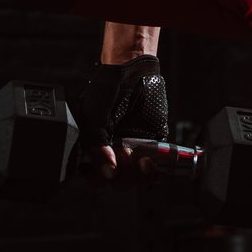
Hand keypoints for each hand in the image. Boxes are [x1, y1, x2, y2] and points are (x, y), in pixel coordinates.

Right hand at [77, 53, 170, 183]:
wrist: (133, 69)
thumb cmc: (107, 89)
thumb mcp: (94, 116)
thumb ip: (96, 145)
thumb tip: (107, 171)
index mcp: (94, 148)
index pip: (93, 176)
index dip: (99, 178)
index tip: (106, 171)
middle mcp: (113, 153)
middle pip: (117, 181)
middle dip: (123, 177)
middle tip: (127, 158)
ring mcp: (133, 151)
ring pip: (136, 179)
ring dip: (141, 176)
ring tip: (144, 162)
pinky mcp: (152, 147)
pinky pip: (155, 168)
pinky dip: (157, 172)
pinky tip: (155, 166)